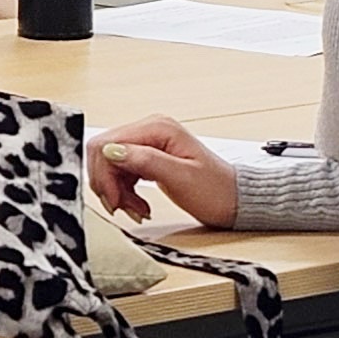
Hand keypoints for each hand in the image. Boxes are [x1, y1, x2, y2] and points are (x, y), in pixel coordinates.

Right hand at [90, 114, 240, 230]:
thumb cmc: (217, 190)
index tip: (115, 200)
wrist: (235, 201)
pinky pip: (121, 174)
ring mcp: (149, 143)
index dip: (103, 175)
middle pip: (104, 155)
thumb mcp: (181, 177)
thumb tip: (112, 151)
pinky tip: (139, 206)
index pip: (106, 145)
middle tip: (124, 208)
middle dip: (108, 185)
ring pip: (110, 166)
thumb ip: (145, 161)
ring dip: (117, 193)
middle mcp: (151, 130)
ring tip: (138, 210)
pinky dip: (124, 193)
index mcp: (158, 128)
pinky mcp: (148, 158)